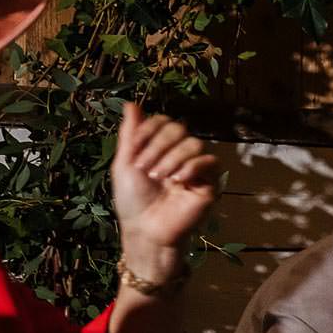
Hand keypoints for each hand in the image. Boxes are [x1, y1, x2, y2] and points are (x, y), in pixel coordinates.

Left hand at [112, 103, 219, 282]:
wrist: (146, 229)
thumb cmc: (133, 200)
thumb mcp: (124, 164)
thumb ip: (130, 134)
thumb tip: (131, 103)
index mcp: (160, 148)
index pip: (164, 122)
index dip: (149, 131)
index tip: (135, 151)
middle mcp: (179, 154)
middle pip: (179, 129)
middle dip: (159, 146)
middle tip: (147, 169)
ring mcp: (195, 168)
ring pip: (194, 143)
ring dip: (173, 158)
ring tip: (161, 178)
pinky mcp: (209, 183)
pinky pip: (209, 161)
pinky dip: (191, 167)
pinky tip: (178, 181)